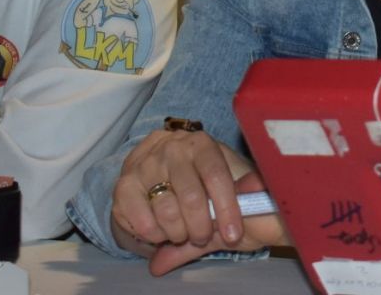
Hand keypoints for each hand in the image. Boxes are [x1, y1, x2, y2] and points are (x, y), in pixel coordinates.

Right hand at [109, 128, 283, 275]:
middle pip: (191, 196)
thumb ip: (245, 188)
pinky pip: (141, 221)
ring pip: (166, 211)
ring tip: (183, 233)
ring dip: (178, 233)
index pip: (216, 174)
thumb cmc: (203, 179)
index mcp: (200, 143)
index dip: (227, 207)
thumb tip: (257, 191)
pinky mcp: (122, 185)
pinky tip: (162, 231)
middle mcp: (170, 147)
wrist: (161, 173)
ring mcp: (143, 164)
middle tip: (204, 237)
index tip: (233, 234)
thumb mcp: (229, 179)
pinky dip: (155, 235)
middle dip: (202, 226)